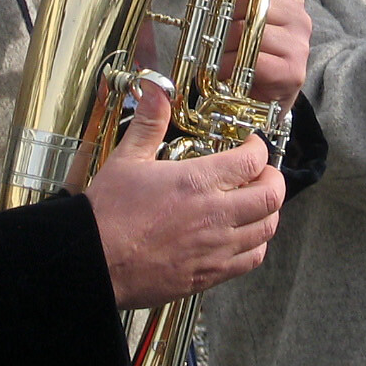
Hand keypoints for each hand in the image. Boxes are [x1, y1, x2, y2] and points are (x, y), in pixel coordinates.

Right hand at [85, 78, 285, 308]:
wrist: (92, 262)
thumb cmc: (107, 213)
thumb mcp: (127, 159)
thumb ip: (149, 123)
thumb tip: (156, 90)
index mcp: (197, 182)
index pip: (253, 160)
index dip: (259, 148)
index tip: (251, 145)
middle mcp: (215, 215)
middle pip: (271, 195)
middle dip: (272, 179)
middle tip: (260, 173)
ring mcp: (215, 248)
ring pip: (267, 228)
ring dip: (267, 212)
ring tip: (254, 203)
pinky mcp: (209, 275)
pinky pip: (251, 259)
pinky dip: (255, 245)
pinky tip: (242, 236)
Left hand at [205, 0, 310, 115]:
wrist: (258, 98)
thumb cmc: (246, 52)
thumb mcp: (234, 17)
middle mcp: (300, 18)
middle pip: (260, 1)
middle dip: (230, 16)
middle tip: (220, 33)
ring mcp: (300, 45)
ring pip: (253, 31)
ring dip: (227, 46)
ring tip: (222, 57)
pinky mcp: (294, 72)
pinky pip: (256, 60)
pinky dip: (233, 66)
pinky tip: (228, 72)